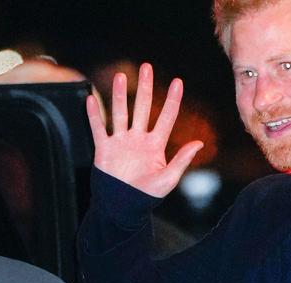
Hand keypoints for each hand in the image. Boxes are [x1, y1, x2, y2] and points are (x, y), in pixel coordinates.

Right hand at [86, 63, 202, 197]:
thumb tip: (199, 143)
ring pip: (120, 113)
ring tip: (120, 76)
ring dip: (119, 95)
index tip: (178, 82)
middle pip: (142, 107)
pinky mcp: (104, 149)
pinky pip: (99, 128)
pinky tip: (91, 98)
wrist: (123, 208)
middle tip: (146, 67)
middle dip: (144, 87)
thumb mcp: (168, 179)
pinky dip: (95, 115)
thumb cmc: (147, 196)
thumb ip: (182, 160)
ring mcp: (121, 142)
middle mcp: (138, 139)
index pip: (166, 117)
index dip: (172, 100)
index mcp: (155, 145)